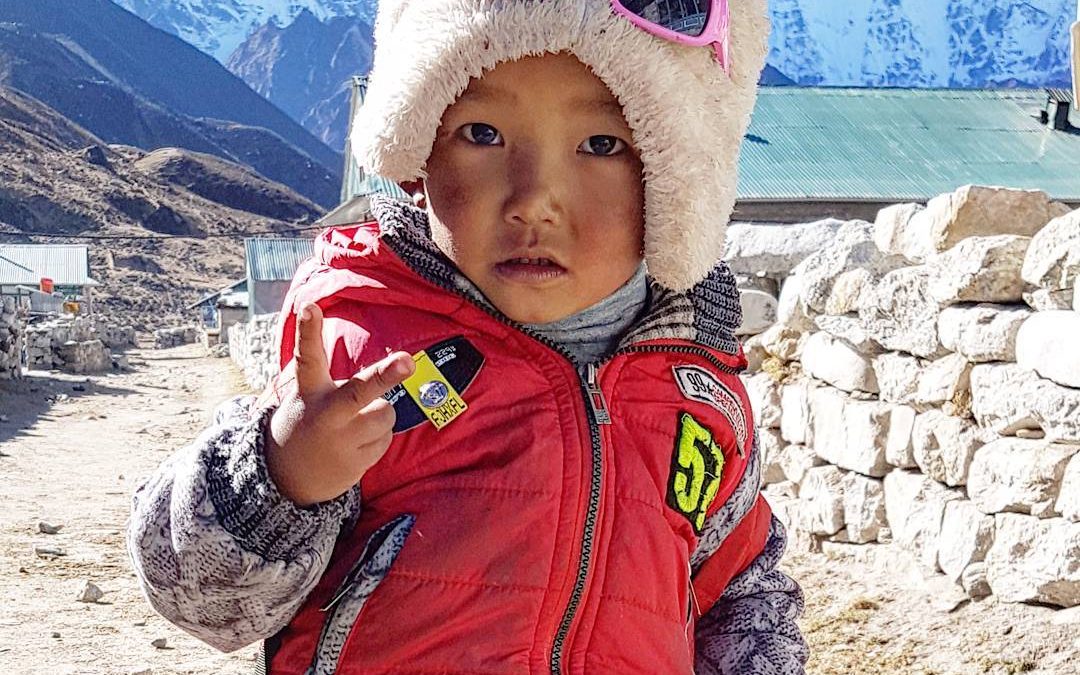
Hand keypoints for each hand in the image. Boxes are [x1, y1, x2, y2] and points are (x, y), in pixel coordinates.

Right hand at [266, 302, 414, 505]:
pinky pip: (386, 439)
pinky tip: (354, 446)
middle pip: (359, 390)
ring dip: (379, 416)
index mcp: (310, 390)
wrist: (286, 477)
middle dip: (385, 375)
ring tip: (354, 426)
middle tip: (407, 361)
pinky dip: (377, 439)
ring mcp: (340, 441)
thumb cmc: (310, 421)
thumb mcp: (310, 396)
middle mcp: (325, 414)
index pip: (308, 356)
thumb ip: (340, 382)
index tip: (309, 305)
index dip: (308, 330)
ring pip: (385, 413)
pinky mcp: (355, 463)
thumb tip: (394, 370)